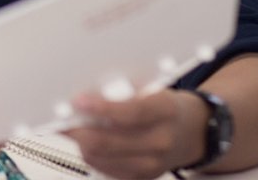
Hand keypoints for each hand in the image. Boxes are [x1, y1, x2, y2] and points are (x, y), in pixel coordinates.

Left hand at [65, 89, 204, 179]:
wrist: (195, 132)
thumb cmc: (168, 105)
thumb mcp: (152, 87)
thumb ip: (124, 89)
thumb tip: (89, 90)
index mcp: (164, 111)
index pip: (129, 113)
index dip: (100, 108)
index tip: (78, 101)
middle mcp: (160, 142)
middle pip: (109, 141)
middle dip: (79, 128)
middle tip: (62, 116)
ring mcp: (152, 165)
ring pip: (101, 157)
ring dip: (80, 141)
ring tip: (71, 126)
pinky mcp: (142, 178)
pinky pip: (106, 170)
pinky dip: (90, 154)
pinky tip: (86, 140)